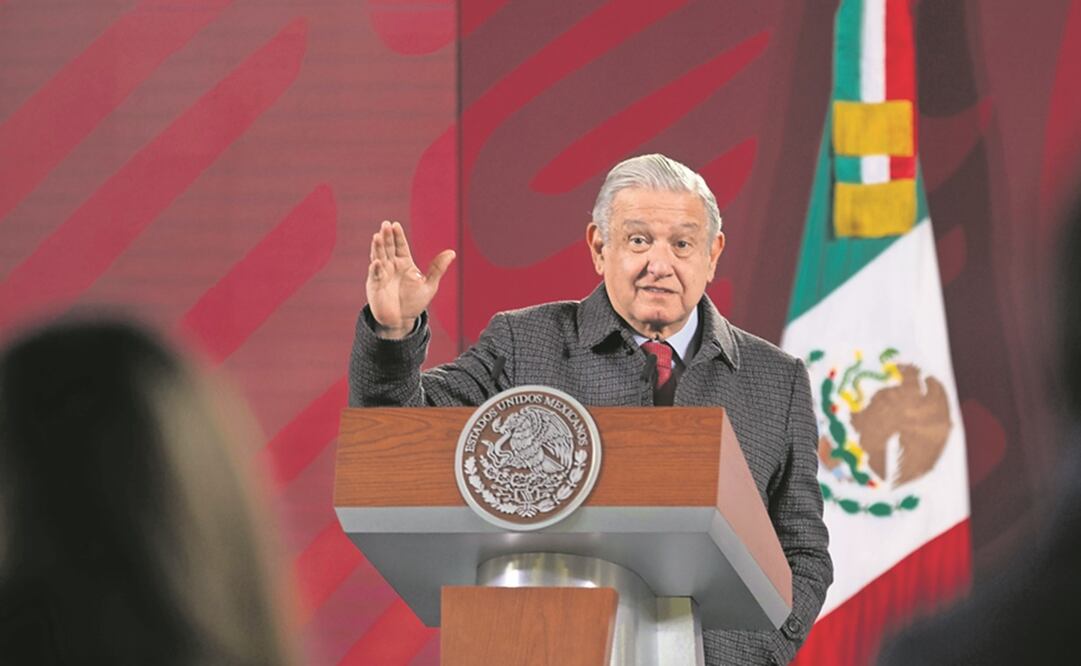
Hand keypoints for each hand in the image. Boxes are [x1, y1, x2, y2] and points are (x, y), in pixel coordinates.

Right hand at [366, 220, 454, 338]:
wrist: (402, 321)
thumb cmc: (414, 302)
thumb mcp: (429, 285)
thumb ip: (438, 268)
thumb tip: (452, 252)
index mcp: (404, 263)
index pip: (400, 246)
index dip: (398, 236)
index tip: (395, 224)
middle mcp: (391, 266)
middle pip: (388, 247)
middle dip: (386, 236)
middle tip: (385, 224)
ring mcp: (382, 274)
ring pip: (379, 257)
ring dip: (377, 247)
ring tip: (377, 236)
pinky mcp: (374, 285)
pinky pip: (375, 275)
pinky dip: (375, 268)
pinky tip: (377, 262)